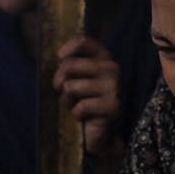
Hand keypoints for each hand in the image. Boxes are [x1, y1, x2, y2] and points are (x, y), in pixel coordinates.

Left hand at [52, 34, 120, 156]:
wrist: (94, 133)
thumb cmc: (79, 101)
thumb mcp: (70, 77)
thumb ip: (67, 62)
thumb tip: (62, 58)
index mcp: (102, 56)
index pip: (82, 40)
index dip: (65, 53)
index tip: (61, 65)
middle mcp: (111, 68)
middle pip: (70, 65)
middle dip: (59, 82)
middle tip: (67, 94)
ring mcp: (114, 87)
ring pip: (71, 87)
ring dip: (68, 100)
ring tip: (76, 106)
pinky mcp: (113, 106)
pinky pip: (81, 106)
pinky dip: (76, 114)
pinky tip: (84, 117)